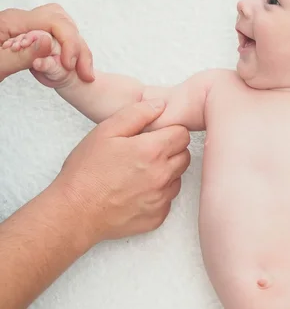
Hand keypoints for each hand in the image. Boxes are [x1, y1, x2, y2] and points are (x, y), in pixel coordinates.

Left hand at [0, 3, 93, 82]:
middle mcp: (20, 18)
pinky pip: (54, 35)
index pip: (53, 21)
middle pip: (62, 21)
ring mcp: (25, 25)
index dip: (68, 42)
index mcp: (10, 21)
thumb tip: (48, 41)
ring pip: (62, 26)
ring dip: (76, 47)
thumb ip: (21, 55)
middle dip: (77, 45)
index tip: (70, 65)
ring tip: (82, 71)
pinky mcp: (27, 34)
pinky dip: (67, 49)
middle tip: (85, 72)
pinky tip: (70, 65)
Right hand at [50, 99, 191, 244]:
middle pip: (184, 155)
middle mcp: (162, 175)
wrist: (74, 213)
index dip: (170, 131)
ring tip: (139, 172)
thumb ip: (137, 114)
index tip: (155, 136)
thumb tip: (160, 105)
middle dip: (170, 150)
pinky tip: (137, 190)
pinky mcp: (157, 216)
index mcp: (152, 150)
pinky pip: (168, 199)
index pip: (183, 134)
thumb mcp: (105, 131)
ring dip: (166, 172)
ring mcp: (161, 198)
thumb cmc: (86, 171)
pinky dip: (158, 193)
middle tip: (146, 153)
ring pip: (178, 177)